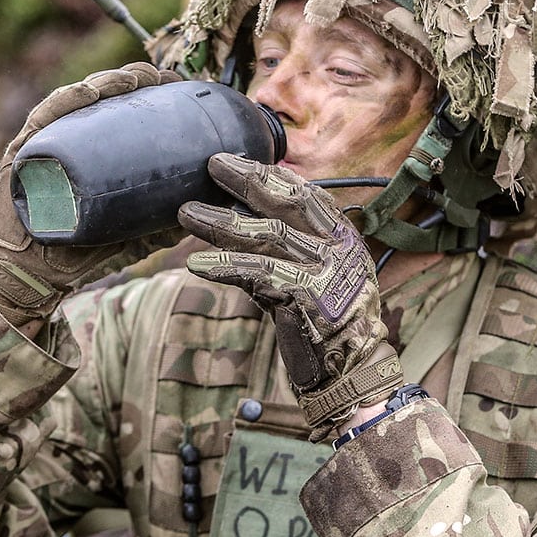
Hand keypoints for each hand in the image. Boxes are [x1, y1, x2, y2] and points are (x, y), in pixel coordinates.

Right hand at [0, 63, 184, 325]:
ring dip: (108, 82)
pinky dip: (69, 100)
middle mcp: (71, 138)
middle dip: (135, 80)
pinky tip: (92, 91)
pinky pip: (47, 117)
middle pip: (104, 97)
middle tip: (163, 78)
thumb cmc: (78, 247)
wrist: (35, 270)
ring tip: (135, 80)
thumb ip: (159, 226)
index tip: (179, 84)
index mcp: (95, 149)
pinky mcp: (25, 150)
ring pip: (79, 99)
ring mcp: (48, 140)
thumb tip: (198, 220)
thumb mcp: (129, 233)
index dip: (150, 91)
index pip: (123, 109)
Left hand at [179, 154, 402, 440]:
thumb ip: (287, 252)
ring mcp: (324, 271)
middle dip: (247, 180)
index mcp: (343, 240)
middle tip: (212, 165)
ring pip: (265, 235)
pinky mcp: (304, 296)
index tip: (237, 162)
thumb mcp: (315, 279)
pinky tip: (196, 263)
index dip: (272, 175)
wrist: (350, 374)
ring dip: (221, 223)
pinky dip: (224, 267)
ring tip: (186, 213)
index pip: (307, 195)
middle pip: (288, 203)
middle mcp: (338, 249)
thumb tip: (238, 223)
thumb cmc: (327, 328)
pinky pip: (255, 274)